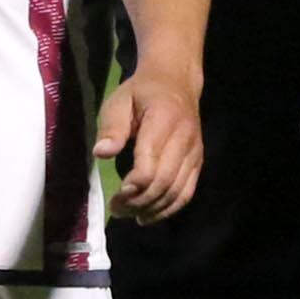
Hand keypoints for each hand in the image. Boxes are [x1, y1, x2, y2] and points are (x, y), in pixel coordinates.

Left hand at [95, 66, 201, 220]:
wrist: (176, 82)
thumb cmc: (141, 93)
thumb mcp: (119, 101)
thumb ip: (112, 127)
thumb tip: (101, 153)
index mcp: (163, 121)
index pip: (151, 163)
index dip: (134, 185)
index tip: (116, 195)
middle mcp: (184, 139)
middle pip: (164, 182)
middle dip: (139, 202)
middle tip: (117, 210)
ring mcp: (195, 152)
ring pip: (177, 191)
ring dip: (152, 209)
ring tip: (129, 215)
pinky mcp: (198, 162)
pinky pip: (187, 192)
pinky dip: (169, 209)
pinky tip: (149, 215)